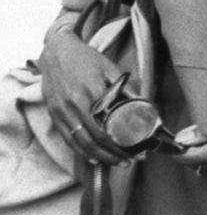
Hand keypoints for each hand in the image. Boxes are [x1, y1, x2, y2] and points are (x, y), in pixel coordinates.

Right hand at [39, 29, 132, 165]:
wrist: (57, 51)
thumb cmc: (87, 59)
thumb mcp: (110, 68)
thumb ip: (126, 88)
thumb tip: (145, 104)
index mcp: (92, 92)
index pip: (109, 126)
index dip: (123, 142)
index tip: (138, 149)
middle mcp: (75, 105)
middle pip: (95, 139)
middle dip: (113, 154)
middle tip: (129, 161)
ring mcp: (62, 112)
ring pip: (80, 143)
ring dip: (98, 157)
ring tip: (115, 162)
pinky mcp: (54, 115)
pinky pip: (67, 139)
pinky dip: (80, 151)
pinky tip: (93, 157)